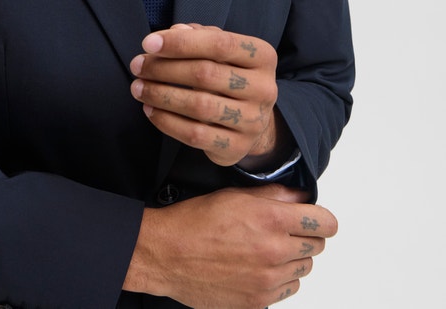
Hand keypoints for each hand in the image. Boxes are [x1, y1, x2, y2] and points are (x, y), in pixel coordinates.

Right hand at [124, 185, 337, 307]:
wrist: (168, 255)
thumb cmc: (195, 221)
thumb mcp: (234, 195)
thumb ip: (273, 195)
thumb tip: (300, 197)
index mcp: (271, 219)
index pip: (324, 223)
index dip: (321, 218)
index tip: (314, 218)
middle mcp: (275, 251)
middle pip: (317, 246)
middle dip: (305, 236)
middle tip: (284, 231)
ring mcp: (268, 280)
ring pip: (305, 269)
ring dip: (294, 259)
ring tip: (267, 249)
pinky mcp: (259, 300)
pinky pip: (288, 289)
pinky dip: (281, 279)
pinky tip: (259, 267)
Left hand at [130, 23, 284, 166]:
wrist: (254, 120)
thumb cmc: (229, 74)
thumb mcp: (222, 49)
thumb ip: (199, 35)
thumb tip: (175, 31)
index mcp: (262, 56)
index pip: (220, 43)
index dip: (181, 43)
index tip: (148, 43)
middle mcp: (264, 88)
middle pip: (206, 74)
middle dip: (164, 68)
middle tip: (137, 66)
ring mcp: (252, 120)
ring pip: (199, 106)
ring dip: (161, 95)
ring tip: (138, 88)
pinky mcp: (237, 147)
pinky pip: (195, 135)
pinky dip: (167, 122)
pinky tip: (150, 110)